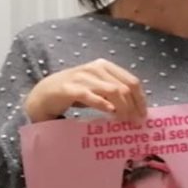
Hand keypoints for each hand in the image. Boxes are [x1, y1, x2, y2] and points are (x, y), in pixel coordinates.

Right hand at [24, 60, 147, 123]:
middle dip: (134, 106)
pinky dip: (103, 105)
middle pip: (125, 87)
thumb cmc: (73, 91)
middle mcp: (95, 68)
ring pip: (113, 91)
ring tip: (123, 121)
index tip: (143, 114)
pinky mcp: (70, 89)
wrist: (44, 93)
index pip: (131, 80)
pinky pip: (91, 96)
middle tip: (135, 122)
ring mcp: (82, 77)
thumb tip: (136, 107)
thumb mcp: (96, 87)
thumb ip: (113, 91)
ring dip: (122, 108)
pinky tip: (109, 113)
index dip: (141, 99)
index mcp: (104, 66)